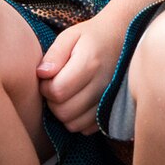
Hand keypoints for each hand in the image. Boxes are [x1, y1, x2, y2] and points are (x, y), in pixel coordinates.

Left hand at [38, 16, 118, 132]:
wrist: (123, 38)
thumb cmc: (92, 36)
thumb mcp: (70, 36)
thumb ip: (54, 55)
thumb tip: (41, 74)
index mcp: (90, 63)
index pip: (57, 91)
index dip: (45, 87)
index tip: (47, 77)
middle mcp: (103, 85)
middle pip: (64, 111)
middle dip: (52, 102)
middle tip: (55, 86)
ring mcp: (110, 100)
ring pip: (74, 124)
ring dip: (63, 113)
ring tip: (66, 94)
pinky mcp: (112, 110)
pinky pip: (87, 129)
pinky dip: (77, 120)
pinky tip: (78, 102)